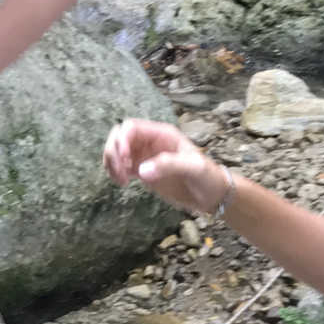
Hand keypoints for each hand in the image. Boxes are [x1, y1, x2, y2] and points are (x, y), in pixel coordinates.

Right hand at [103, 117, 226, 214]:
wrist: (212, 195)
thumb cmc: (207, 177)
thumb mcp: (193, 168)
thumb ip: (168, 165)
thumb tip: (141, 171)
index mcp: (161, 134)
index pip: (131, 127)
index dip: (122, 140)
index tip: (126, 160)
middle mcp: (149, 142)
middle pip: (119, 136)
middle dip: (114, 152)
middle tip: (121, 172)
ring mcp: (144, 156)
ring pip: (116, 151)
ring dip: (112, 162)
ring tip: (121, 180)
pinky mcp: (142, 171)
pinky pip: (120, 166)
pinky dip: (115, 172)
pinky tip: (121, 183)